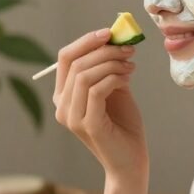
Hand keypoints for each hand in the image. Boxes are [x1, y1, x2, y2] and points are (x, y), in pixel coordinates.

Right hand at [54, 28, 146, 175]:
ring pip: (84, 75)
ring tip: (131, 65)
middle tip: (128, 48)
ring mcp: (72, 117)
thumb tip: (114, 37)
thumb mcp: (114, 88)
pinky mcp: (87, 125)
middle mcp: (61, 106)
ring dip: (111, 63)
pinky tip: (128, 79)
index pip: (65, 58)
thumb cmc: (123, 125)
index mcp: (64, 95)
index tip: (110, 32)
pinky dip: (114, 77)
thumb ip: (108, 67)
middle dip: (104, 50)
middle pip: (75, 63)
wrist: (130, 161)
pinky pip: (96, 90)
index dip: (86, 41)